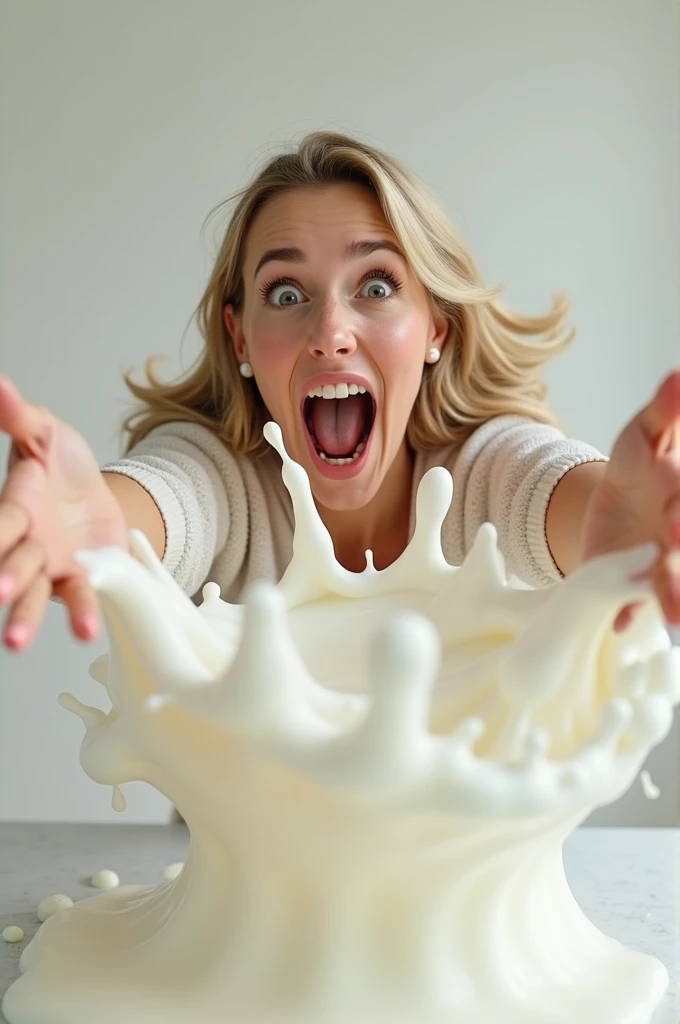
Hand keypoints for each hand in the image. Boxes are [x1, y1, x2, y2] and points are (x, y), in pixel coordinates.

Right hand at [0, 377, 127, 650]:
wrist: (99, 492)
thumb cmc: (63, 465)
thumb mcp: (46, 431)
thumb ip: (19, 415)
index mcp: (15, 505)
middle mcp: (26, 541)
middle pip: (10, 562)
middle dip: (1, 579)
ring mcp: (51, 564)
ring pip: (33, 591)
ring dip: (23, 614)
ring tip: (16, 640)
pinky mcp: (81, 575)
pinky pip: (79, 596)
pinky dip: (80, 613)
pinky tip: (84, 631)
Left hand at [580, 369, 679, 630]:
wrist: (620, 507)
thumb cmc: (641, 466)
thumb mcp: (647, 434)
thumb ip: (664, 410)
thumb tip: (678, 374)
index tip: (673, 521)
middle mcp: (678, 527)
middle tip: (672, 546)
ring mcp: (664, 559)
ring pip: (674, 576)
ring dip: (674, 592)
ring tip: (672, 615)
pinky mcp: (640, 583)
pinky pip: (638, 601)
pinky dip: (630, 611)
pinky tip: (621, 624)